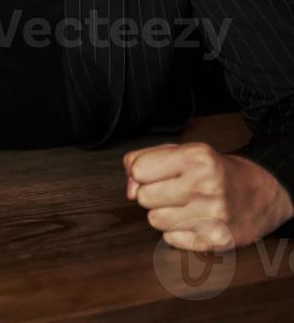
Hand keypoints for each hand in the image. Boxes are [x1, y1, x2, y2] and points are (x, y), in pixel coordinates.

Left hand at [125, 142, 293, 250]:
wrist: (261, 192)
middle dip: (152, 195)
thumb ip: (144, 159)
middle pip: (144, 197)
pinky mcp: (217, 240)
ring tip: (184, 206)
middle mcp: (206, 185)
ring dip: (164, 214)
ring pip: (155, 220)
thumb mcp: (182, 151)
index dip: (142, 173)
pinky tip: (194, 221)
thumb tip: (129, 189)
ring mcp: (213, 215)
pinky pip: (171, 239)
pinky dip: (177, 232)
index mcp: (197, 158)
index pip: (139, 170)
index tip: (156, 174)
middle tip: (172, 191)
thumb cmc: (214, 171)